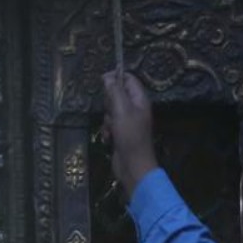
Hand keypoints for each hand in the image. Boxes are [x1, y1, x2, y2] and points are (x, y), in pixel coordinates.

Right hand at [100, 70, 157, 198]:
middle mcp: (135, 108)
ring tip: (111, 129)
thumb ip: (115, 92)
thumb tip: (107, 76)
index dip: (116, 77)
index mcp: (140, 100)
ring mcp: (128, 121)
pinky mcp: (121, 133)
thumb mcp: (121, 110)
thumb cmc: (130, 136)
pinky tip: (109, 138)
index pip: (129, 79)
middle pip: (117, 95)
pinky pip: (110, 125)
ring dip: (107, 120)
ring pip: (111, 111)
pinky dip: (107, 131)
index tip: (102, 82)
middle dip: (109, 103)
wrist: (132, 165)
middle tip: (111, 112)